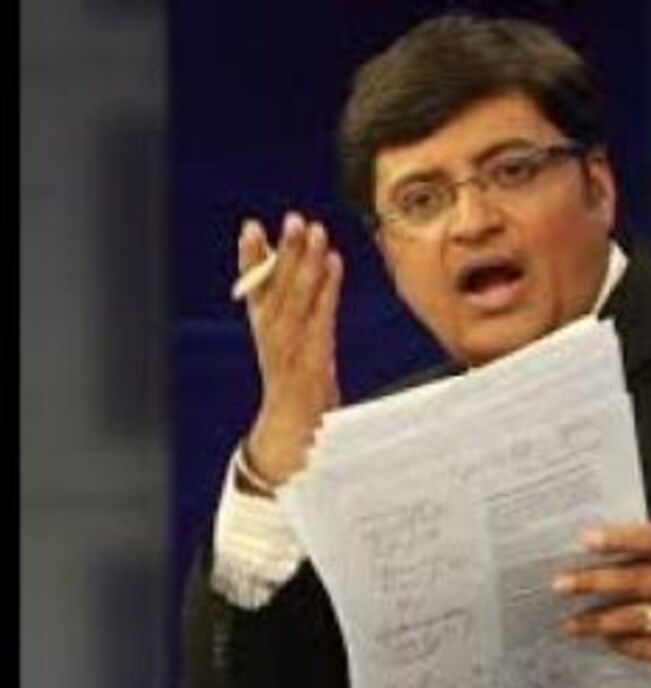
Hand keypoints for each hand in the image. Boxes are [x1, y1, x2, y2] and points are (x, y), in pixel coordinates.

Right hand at [239, 212, 343, 485]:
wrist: (296, 441)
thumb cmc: (300, 394)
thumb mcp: (294, 353)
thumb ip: (296, 317)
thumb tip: (304, 279)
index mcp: (264, 333)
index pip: (253, 290)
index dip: (250, 258)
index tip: (250, 227)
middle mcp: (272, 338)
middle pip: (276, 288)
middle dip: (284, 251)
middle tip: (293, 218)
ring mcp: (289, 349)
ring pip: (295, 298)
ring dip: (305, 262)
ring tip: (315, 231)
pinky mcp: (310, 361)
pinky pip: (320, 317)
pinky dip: (327, 288)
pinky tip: (334, 262)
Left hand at [553, 523, 650, 687]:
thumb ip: (634, 555)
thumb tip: (576, 555)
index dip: (619, 538)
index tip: (585, 539)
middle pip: (640, 579)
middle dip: (596, 582)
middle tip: (560, 584)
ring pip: (640, 617)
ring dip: (600, 621)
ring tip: (571, 622)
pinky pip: (649, 646)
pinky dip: (622, 644)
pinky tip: (602, 640)